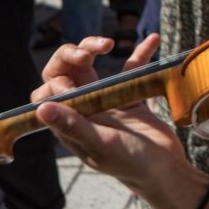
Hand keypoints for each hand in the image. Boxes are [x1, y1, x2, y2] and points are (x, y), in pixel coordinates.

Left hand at [33, 35, 190, 196]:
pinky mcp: (129, 95)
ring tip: (107, 43)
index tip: (72, 83)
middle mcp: (83, 110)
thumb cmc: (131, 163)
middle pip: (66, 74)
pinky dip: (140, 54)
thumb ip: (73, 126)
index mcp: (69, 124)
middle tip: (87, 54)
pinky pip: (130, 69)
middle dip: (71, 57)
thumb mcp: (101, 144)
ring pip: (91, 67)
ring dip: (95, 49)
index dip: (55, 82)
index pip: (48, 94)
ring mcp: (105, 100)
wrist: (166, 169)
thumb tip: (42, 108)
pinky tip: (152, 39)